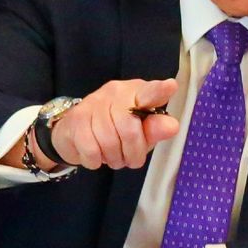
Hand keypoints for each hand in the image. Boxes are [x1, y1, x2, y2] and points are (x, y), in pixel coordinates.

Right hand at [50, 78, 179, 170]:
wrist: (75, 131)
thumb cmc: (118, 129)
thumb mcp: (142, 130)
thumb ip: (156, 129)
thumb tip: (171, 126)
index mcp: (138, 92)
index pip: (150, 92)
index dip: (160, 91)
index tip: (170, 87)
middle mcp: (116, 92)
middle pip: (130, 130)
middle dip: (133, 153)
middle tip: (131, 159)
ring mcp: (93, 103)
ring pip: (109, 142)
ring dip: (114, 159)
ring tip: (114, 156)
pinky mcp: (76, 119)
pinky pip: (91, 150)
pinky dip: (96, 161)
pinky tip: (97, 155)